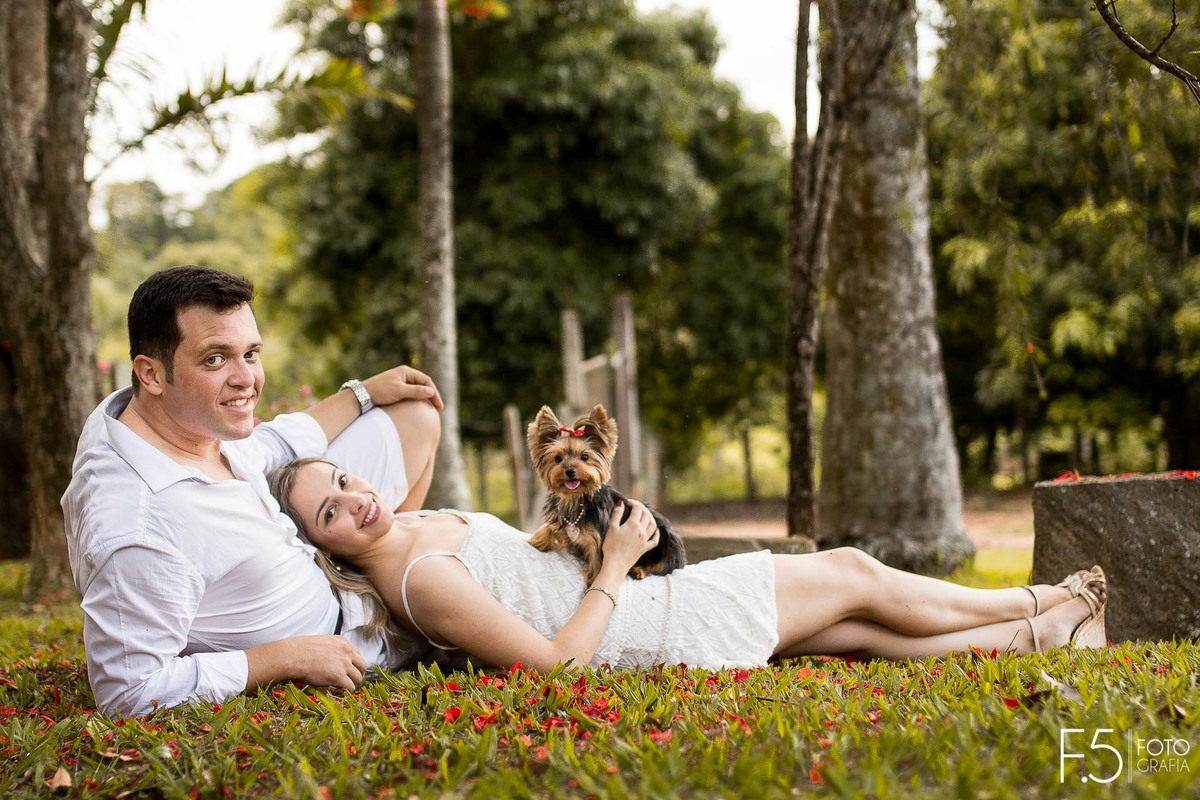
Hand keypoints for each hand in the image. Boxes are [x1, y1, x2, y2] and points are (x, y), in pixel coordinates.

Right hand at [247, 635, 367, 691]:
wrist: (293, 656)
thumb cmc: (301, 651)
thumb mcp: (322, 643)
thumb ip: (332, 650)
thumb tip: (333, 660)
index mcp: (343, 642)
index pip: (357, 655)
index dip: (354, 665)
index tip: (350, 671)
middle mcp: (347, 652)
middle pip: (363, 666)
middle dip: (358, 674)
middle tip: (353, 681)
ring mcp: (344, 664)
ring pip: (358, 678)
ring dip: (354, 684)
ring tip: (347, 689)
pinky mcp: (339, 677)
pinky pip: (350, 687)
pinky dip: (347, 691)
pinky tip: (340, 691)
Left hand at [362, 365, 443, 409]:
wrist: (362, 395)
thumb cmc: (380, 391)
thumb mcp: (399, 391)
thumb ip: (416, 391)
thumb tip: (431, 392)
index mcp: (406, 371)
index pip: (426, 380)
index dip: (434, 392)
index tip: (438, 405)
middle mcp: (404, 375)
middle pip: (423, 384)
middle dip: (432, 395)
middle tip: (438, 408)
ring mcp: (400, 382)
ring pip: (418, 389)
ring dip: (425, 398)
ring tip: (431, 408)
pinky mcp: (396, 389)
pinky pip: (411, 394)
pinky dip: (417, 400)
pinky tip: (419, 408)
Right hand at [601, 500, 658, 570]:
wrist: (616, 564)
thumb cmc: (611, 546)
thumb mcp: (612, 528)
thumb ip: (617, 514)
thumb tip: (621, 503)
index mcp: (633, 524)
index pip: (637, 509)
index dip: (634, 503)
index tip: (628, 502)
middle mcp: (641, 531)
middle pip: (646, 515)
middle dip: (642, 508)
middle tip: (636, 506)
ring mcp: (644, 540)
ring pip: (653, 525)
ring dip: (650, 517)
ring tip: (646, 514)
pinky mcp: (644, 548)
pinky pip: (654, 540)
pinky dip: (656, 534)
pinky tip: (656, 531)